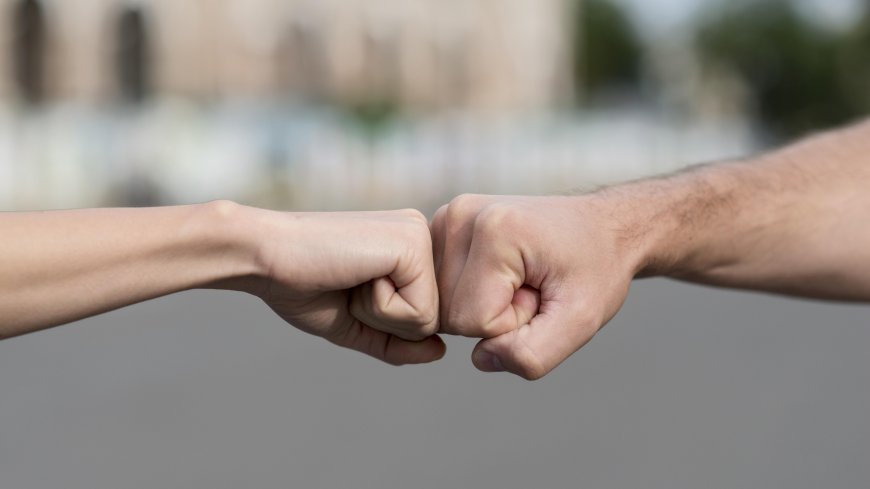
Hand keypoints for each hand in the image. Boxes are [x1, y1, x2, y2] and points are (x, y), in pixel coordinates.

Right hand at [246, 208, 442, 364]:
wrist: (263, 256)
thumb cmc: (302, 287)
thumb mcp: (356, 324)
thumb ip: (398, 342)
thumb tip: (440, 351)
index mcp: (409, 249)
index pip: (424, 318)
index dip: (382, 324)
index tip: (347, 289)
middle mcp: (421, 235)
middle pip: (432, 321)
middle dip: (383, 322)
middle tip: (347, 285)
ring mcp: (420, 236)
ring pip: (429, 321)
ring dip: (379, 315)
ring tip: (350, 278)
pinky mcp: (413, 245)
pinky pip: (419, 313)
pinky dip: (379, 309)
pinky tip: (355, 275)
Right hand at [431, 194, 644, 378]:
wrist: (603, 227)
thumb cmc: (596, 267)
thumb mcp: (581, 320)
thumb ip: (531, 353)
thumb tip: (480, 357)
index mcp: (494, 229)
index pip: (470, 321)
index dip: (511, 324)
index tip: (541, 294)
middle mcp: (460, 215)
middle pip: (449, 313)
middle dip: (494, 315)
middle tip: (533, 287)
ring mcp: (446, 217)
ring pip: (440, 303)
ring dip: (481, 305)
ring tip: (521, 279)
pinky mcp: (441, 226)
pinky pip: (438, 289)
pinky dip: (467, 293)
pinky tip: (500, 273)